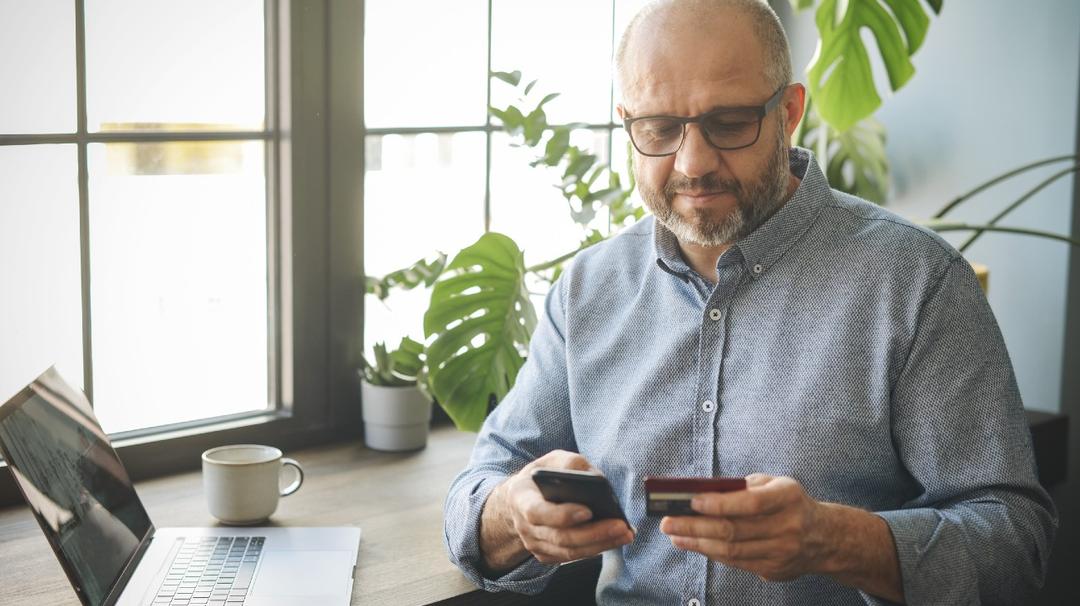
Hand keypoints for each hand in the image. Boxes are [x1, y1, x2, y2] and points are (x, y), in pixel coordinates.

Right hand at [482, 450, 633, 569]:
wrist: (525, 497)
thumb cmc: (543, 476)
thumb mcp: (552, 460)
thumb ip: (570, 463)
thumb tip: (593, 477)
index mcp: (520, 498)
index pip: (537, 512)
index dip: (562, 515)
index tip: (588, 511)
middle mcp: (524, 526)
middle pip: (560, 537)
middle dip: (593, 533)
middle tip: (621, 525)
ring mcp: (534, 544)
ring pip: (569, 552)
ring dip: (601, 544)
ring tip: (626, 533)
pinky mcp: (547, 555)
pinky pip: (573, 557)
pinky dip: (596, 548)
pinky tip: (616, 538)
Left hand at [659, 473, 828, 581]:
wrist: (824, 537)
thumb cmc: (788, 503)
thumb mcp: (773, 484)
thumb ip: (742, 487)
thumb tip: (701, 493)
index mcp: (788, 497)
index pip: (749, 503)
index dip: (718, 503)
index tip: (690, 501)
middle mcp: (788, 526)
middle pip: (734, 530)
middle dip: (695, 526)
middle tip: (668, 522)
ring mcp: (782, 552)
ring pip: (731, 550)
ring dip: (698, 543)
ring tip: (674, 535)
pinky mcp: (775, 570)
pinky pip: (737, 562)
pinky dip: (712, 553)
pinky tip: (694, 545)